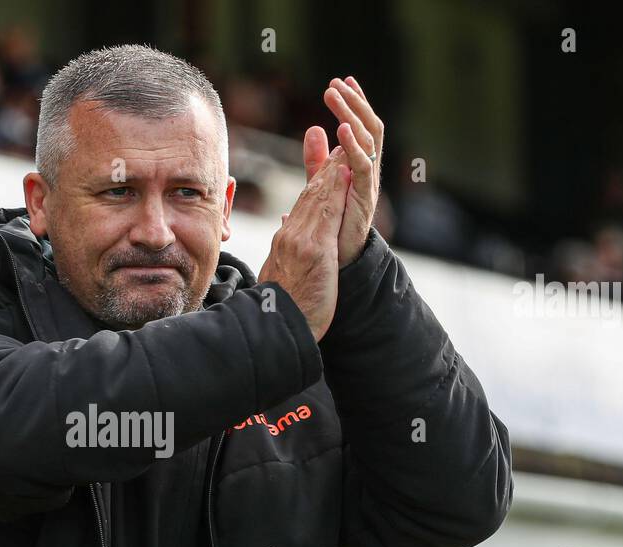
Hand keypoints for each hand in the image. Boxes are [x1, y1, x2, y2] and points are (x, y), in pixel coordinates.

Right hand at [258, 147, 351, 341]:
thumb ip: (285, 253)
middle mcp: (290, 236)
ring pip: (319, 198)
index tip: (328, 165)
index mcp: (284, 243)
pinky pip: (329, 213)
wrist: (275, 327)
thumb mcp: (281, 276)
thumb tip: (285, 233)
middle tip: (339, 143)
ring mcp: (302, 242)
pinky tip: (347, 173)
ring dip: (334, 170)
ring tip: (346, 148)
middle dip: (325, 168)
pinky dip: (337, 190)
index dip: (316, 183)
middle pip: (309, 195)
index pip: (302, 206)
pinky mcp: (316, 251)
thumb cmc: (281, 308)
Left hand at [303, 75, 383, 267]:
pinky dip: (354, 146)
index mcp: (358, 165)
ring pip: (367, 139)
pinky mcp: (364, 198)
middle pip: (368, 126)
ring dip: (352, 114)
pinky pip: (363, 166)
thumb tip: (314, 130)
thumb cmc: (333, 225)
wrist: (340, 261)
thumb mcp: (322, 185)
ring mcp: (368, 183)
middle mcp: (367, 170)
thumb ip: (318, 160)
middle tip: (338, 81)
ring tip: (337, 94)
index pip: (361, 126)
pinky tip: (343, 129)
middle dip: (354, 102)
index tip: (343, 80)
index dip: (354, 103)